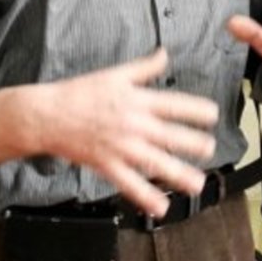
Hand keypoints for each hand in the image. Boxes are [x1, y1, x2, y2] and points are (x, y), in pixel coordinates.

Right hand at [36, 48, 218, 217]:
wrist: (48, 115)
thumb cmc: (80, 92)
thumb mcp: (115, 73)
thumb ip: (144, 67)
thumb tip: (165, 53)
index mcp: (138, 100)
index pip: (175, 105)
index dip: (197, 111)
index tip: (213, 116)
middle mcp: (134, 125)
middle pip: (171, 136)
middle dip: (195, 144)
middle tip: (211, 150)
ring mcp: (122, 147)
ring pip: (156, 163)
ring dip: (179, 174)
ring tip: (198, 184)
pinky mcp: (108, 165)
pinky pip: (130, 184)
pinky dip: (146, 197)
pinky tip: (161, 207)